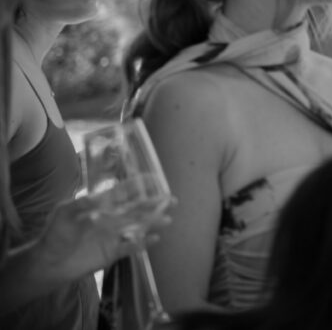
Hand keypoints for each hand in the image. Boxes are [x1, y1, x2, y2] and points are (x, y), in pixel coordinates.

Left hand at [32, 193, 173, 280]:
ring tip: (168, 218)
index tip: (155, 180)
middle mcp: (111, 219)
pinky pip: (132, 247)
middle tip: (172, 199)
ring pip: (138, 227)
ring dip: (153, 222)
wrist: (48, 263)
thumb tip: (101, 197)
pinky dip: (143, 243)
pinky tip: (155, 238)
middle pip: (137, 209)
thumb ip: (83, 203)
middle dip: (155, 204)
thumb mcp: (65, 213)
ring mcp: (113, 236)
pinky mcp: (113, 253)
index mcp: (101, 206)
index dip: (139, 186)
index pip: (124, 193)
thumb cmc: (55, 234)